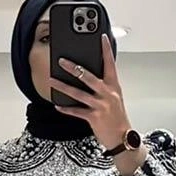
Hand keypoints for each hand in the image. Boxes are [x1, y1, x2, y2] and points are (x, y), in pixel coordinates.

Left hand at [53, 34, 132, 150]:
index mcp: (114, 86)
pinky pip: (77, 111)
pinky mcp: (94, 117)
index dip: (106, 49)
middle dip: (73, 67)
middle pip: (88, 76)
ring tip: (52, 80)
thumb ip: (105, 87)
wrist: (122, 139)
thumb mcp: (115, 99)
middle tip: (61, 61)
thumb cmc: (118, 119)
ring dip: (63, 86)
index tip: (102, 37)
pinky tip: (58, 105)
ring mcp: (100, 105)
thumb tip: (89, 77)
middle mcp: (107, 93)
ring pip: (78, 93)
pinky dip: (66, 109)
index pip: (110, 64)